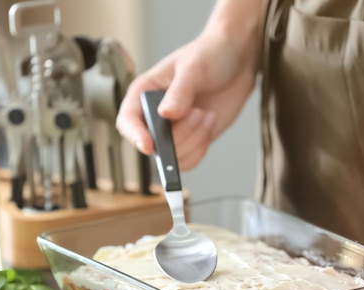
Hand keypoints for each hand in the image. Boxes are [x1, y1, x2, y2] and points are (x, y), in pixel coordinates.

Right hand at [116, 32, 256, 169]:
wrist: (235, 61)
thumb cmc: (209, 55)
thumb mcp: (193, 68)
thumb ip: (179, 92)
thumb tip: (166, 114)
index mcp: (145, 93)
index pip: (128, 120)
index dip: (135, 135)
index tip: (150, 145)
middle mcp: (155, 115)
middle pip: (153, 144)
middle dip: (178, 136)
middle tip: (198, 114)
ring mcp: (174, 130)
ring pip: (173, 156)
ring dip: (194, 140)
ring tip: (206, 116)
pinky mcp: (192, 140)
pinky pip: (189, 160)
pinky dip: (201, 148)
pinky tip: (209, 125)